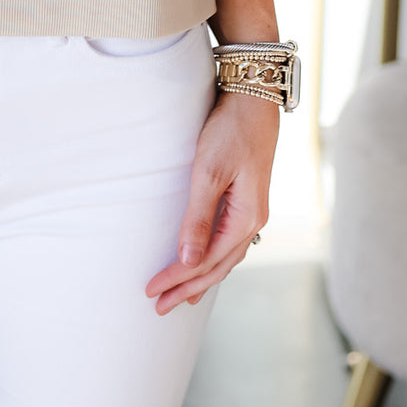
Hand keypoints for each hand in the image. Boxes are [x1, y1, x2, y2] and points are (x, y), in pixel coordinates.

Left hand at [144, 90, 278, 313]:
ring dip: (201, 277)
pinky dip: (213, 258)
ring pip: (225, 257)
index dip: (178, 278)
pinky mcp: (247, 200)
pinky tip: (203, 261)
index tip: (152, 291)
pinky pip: (228, 241)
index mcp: (247, 218)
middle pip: (218, 266)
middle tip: (159, 306)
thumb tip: (188, 259)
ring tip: (181, 296)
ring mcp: (252, 211)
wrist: (254, 100)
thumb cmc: (230, 131)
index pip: (207, 261)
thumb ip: (198, 217)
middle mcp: (254, 221)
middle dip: (188, 287)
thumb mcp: (209, 172)